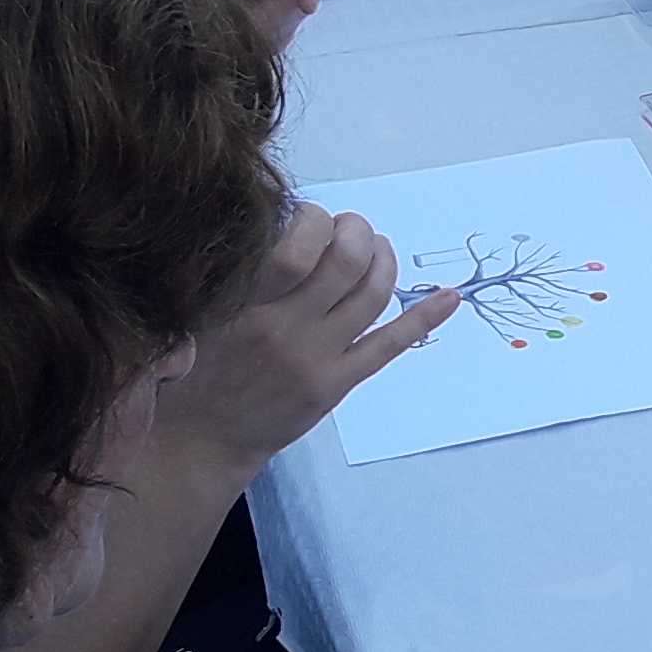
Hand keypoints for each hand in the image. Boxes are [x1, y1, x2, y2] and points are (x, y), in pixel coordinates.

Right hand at [171, 203, 456, 459]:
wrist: (204, 437)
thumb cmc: (202, 364)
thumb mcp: (205, 309)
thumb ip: (243, 271)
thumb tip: (291, 221)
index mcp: (247, 304)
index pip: (298, 247)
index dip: (316, 219)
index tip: (312, 215)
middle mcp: (286, 329)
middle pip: (346, 264)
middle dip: (357, 231)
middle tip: (351, 226)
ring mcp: (316, 358)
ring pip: (373, 296)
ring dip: (384, 260)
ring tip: (377, 248)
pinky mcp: (337, 384)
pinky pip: (389, 346)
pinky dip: (423, 318)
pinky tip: (449, 297)